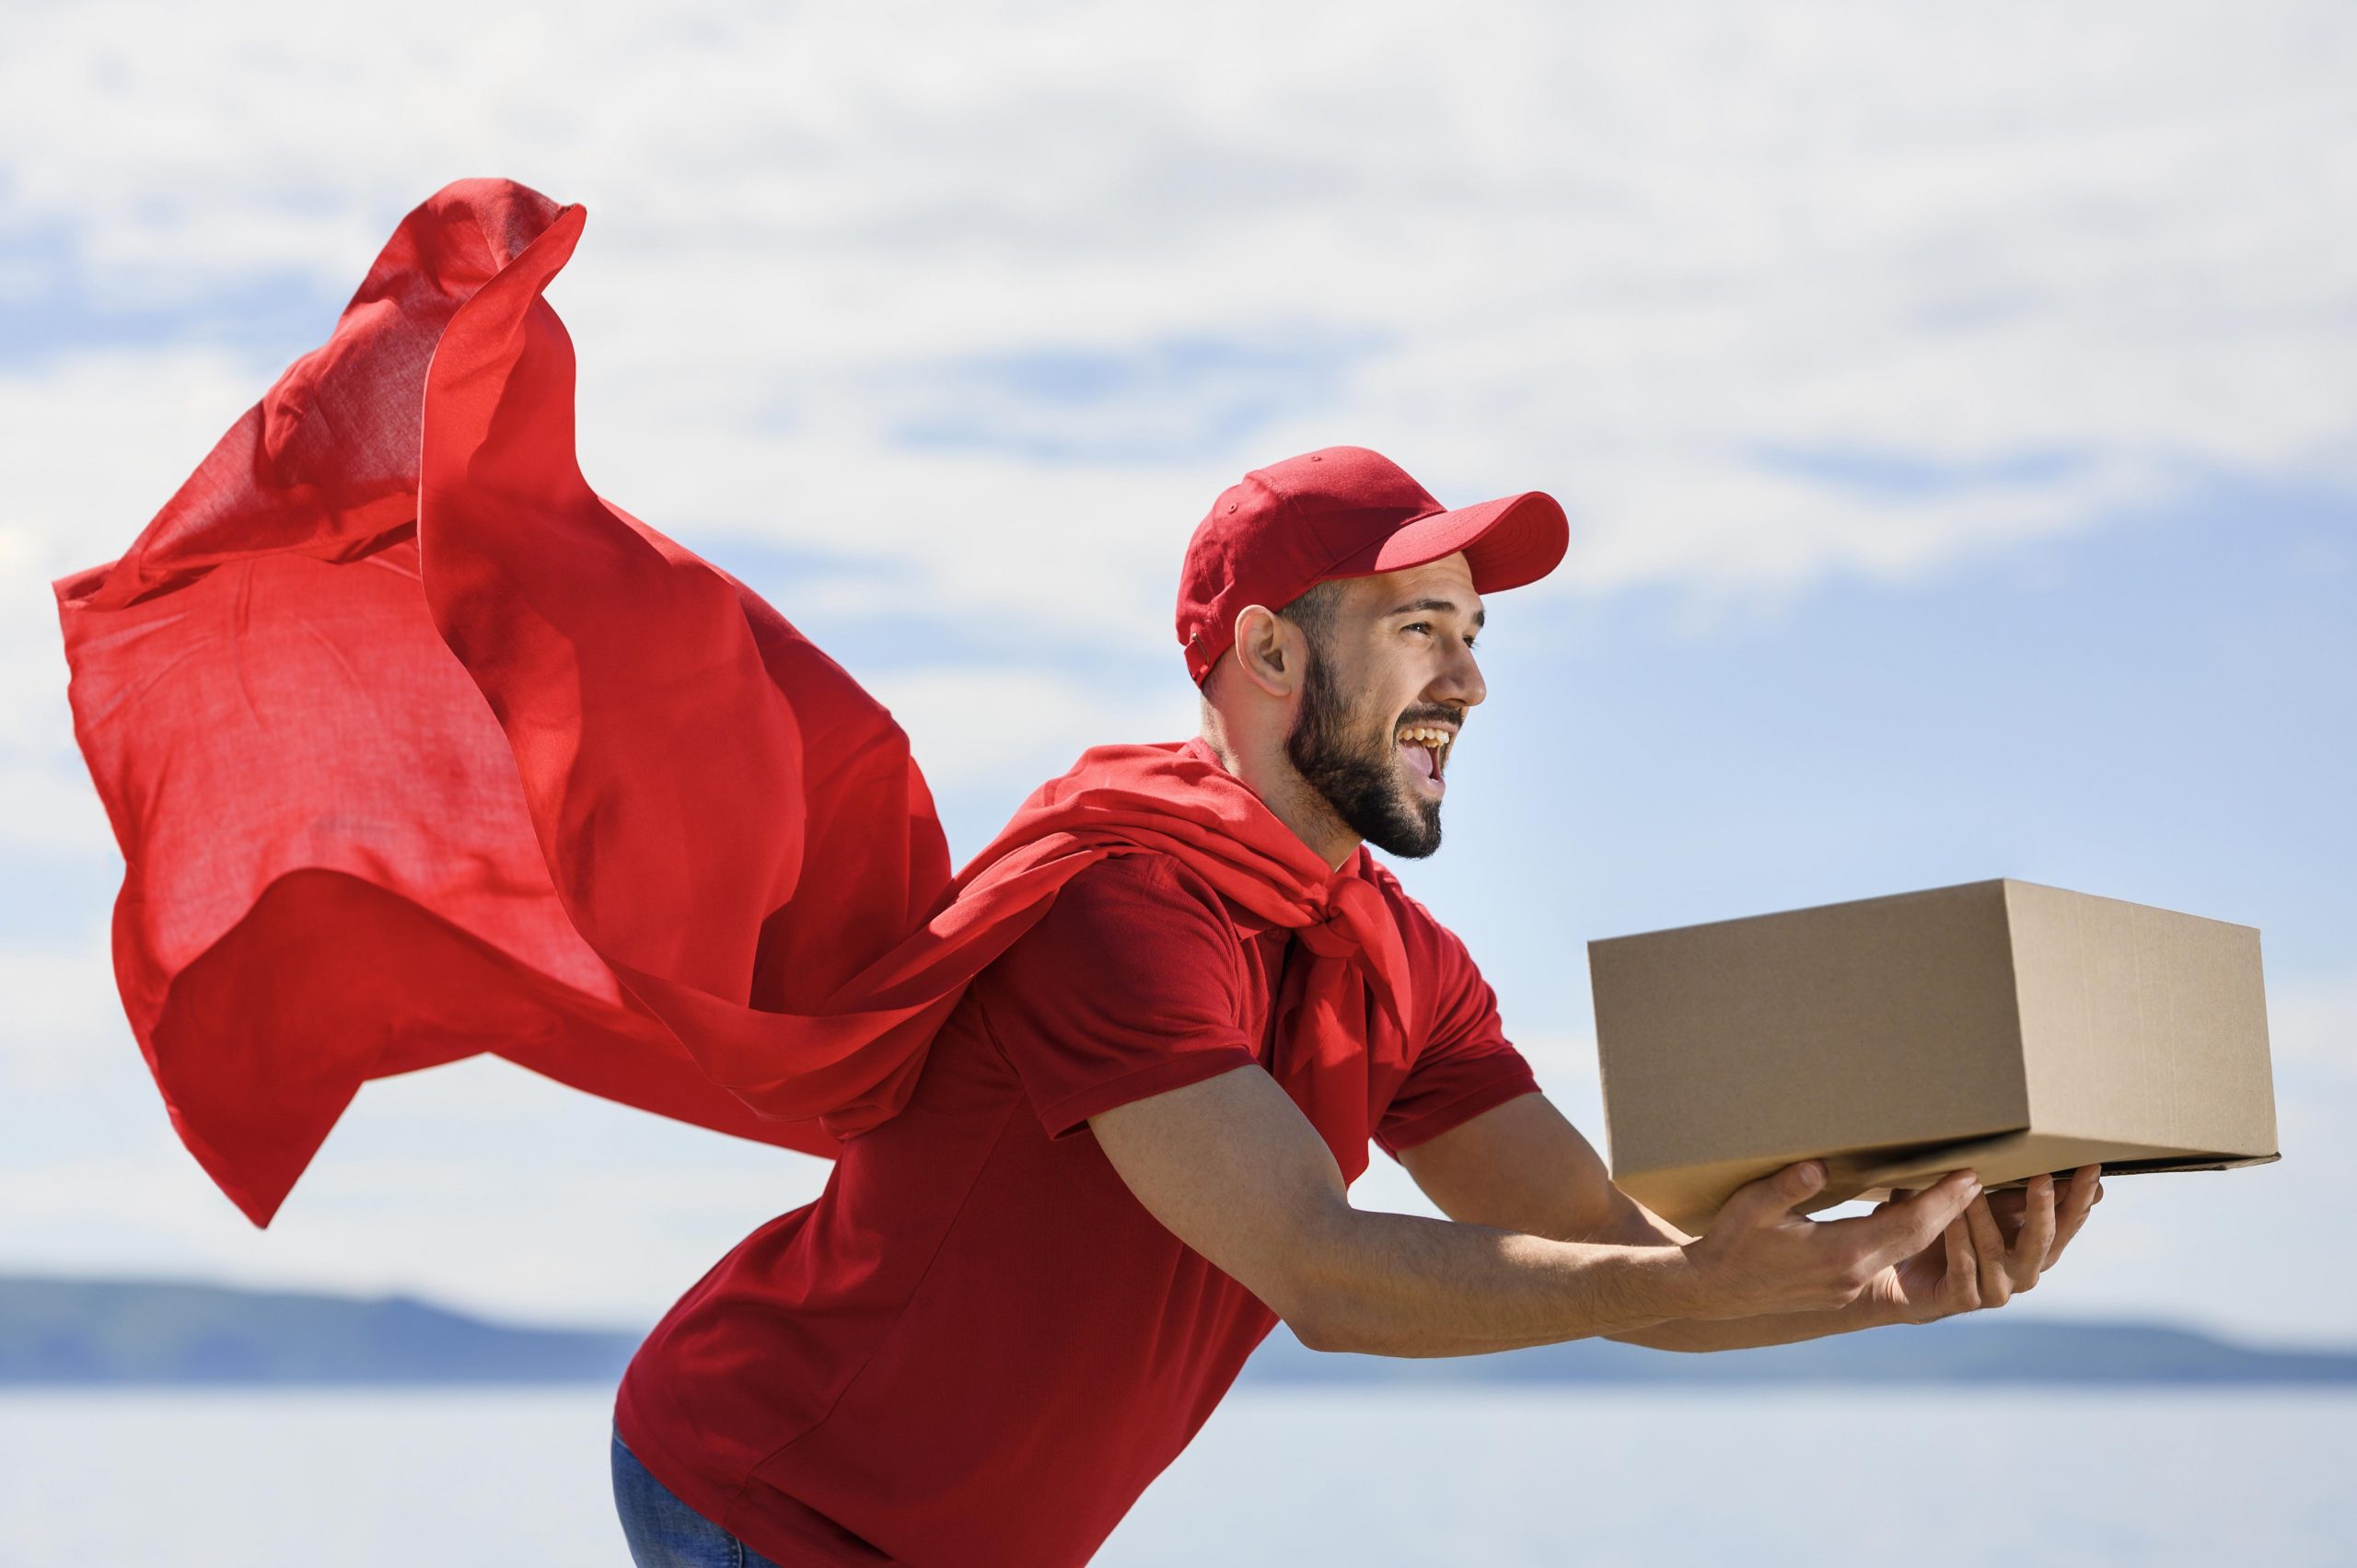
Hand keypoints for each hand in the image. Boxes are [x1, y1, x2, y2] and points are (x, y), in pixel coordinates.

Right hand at [1680, 1161, 1981, 1318]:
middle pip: (1916, 1240)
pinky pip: (1885, 1259)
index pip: (1907, 1225)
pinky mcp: (1840, 1288)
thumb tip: (1821, 1166)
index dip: (1943, 1201)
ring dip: (1932, 1225)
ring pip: (1903, 1252)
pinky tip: (1907, 1217)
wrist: (1713, 1290)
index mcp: (1839, 1253)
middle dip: (1951, 1211)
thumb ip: (1790, 1185)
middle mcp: (1853, 1274)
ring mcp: (1848, 1285)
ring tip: (1953, 1196)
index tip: (1968, 1176)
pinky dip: (1905, 1237)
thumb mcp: (1753, 1205)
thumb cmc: (1731, 1242)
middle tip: (1976, 1180)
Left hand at [1868, 1164, 2103, 1325]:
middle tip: (2044, 1179)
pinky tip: (1952, 1217)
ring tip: (1976, 1185)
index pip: (2067, 1223)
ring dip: (1986, 1218)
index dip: (2081, 1198)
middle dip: (2047, 1209)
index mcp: (2036, 1249)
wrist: (1905, 1273)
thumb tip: (2055, 1170)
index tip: (2091, 1167)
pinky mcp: (1964, 1299)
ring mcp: (1995, 1289)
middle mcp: (2023, 1272)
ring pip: (1997, 1252)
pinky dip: (1958, 1240)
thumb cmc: (1954, 1232)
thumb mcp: (1988, 1206)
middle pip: (2044, 1242)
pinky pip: (1963, 1267)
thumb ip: (2016, 1194)